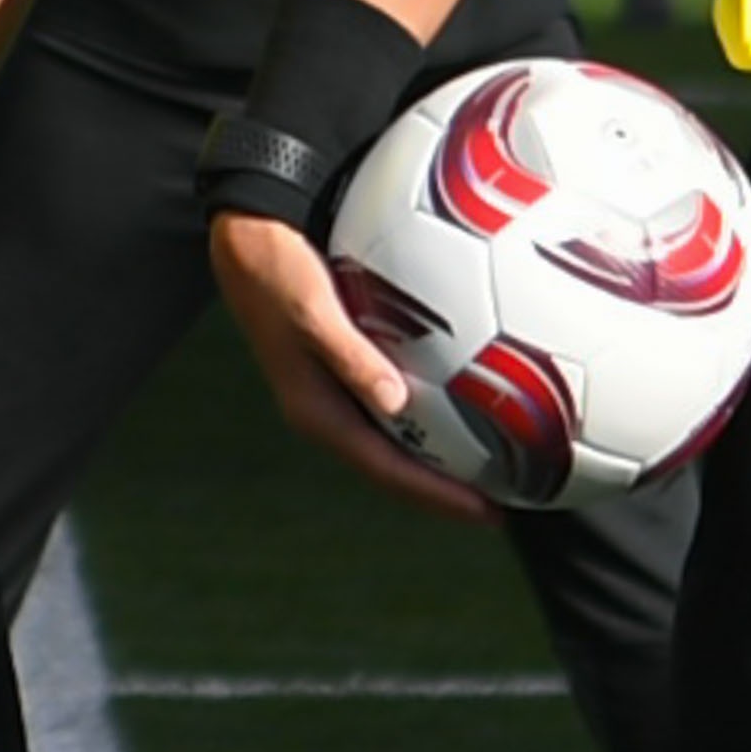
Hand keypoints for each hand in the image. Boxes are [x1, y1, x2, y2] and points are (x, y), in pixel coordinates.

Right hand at [207, 213, 493, 525]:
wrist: (247, 238)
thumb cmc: (276, 270)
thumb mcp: (311, 311)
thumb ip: (351, 356)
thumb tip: (396, 401)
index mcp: (316, 412)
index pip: (386, 471)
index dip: (437, 496)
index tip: (487, 513)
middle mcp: (328, 411)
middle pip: (395, 467)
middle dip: (445, 491)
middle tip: (503, 505)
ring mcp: (335, 392)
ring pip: (396, 440)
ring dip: (441, 459)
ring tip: (493, 466)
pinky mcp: (345, 367)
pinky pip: (397, 405)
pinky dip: (433, 414)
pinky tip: (466, 403)